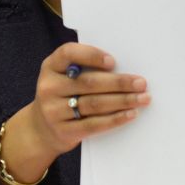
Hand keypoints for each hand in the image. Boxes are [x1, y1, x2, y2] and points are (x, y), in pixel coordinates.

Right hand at [31, 42, 150, 156]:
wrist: (41, 129)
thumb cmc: (63, 95)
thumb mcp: (63, 77)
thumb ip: (84, 70)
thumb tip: (124, 69)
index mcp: (50, 67)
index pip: (68, 54)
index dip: (91, 55)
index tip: (113, 62)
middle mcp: (49, 87)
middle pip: (89, 82)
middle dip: (119, 82)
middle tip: (141, 83)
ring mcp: (54, 111)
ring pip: (94, 104)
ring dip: (123, 101)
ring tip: (143, 99)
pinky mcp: (64, 131)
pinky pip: (94, 124)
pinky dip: (115, 119)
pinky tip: (131, 114)